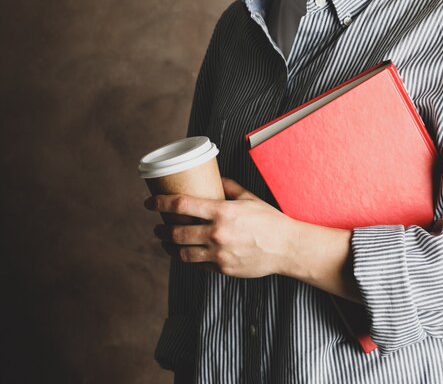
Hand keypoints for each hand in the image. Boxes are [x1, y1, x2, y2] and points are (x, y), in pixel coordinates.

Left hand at [144, 176, 299, 277]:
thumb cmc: (270, 220)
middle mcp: (217, 233)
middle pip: (176, 231)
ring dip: (169, 246)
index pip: (180, 205)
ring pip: (182, 252)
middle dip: (161, 228)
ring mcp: (219, 254)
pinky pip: (197, 264)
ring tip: (166, 241)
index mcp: (222, 212)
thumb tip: (212, 178)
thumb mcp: (249, 198)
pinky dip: (187, 258)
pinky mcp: (223, 268)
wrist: (286, 247)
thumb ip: (228, 187)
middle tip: (158, 226)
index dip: (160, 203)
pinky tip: (185, 253)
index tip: (150, 203)